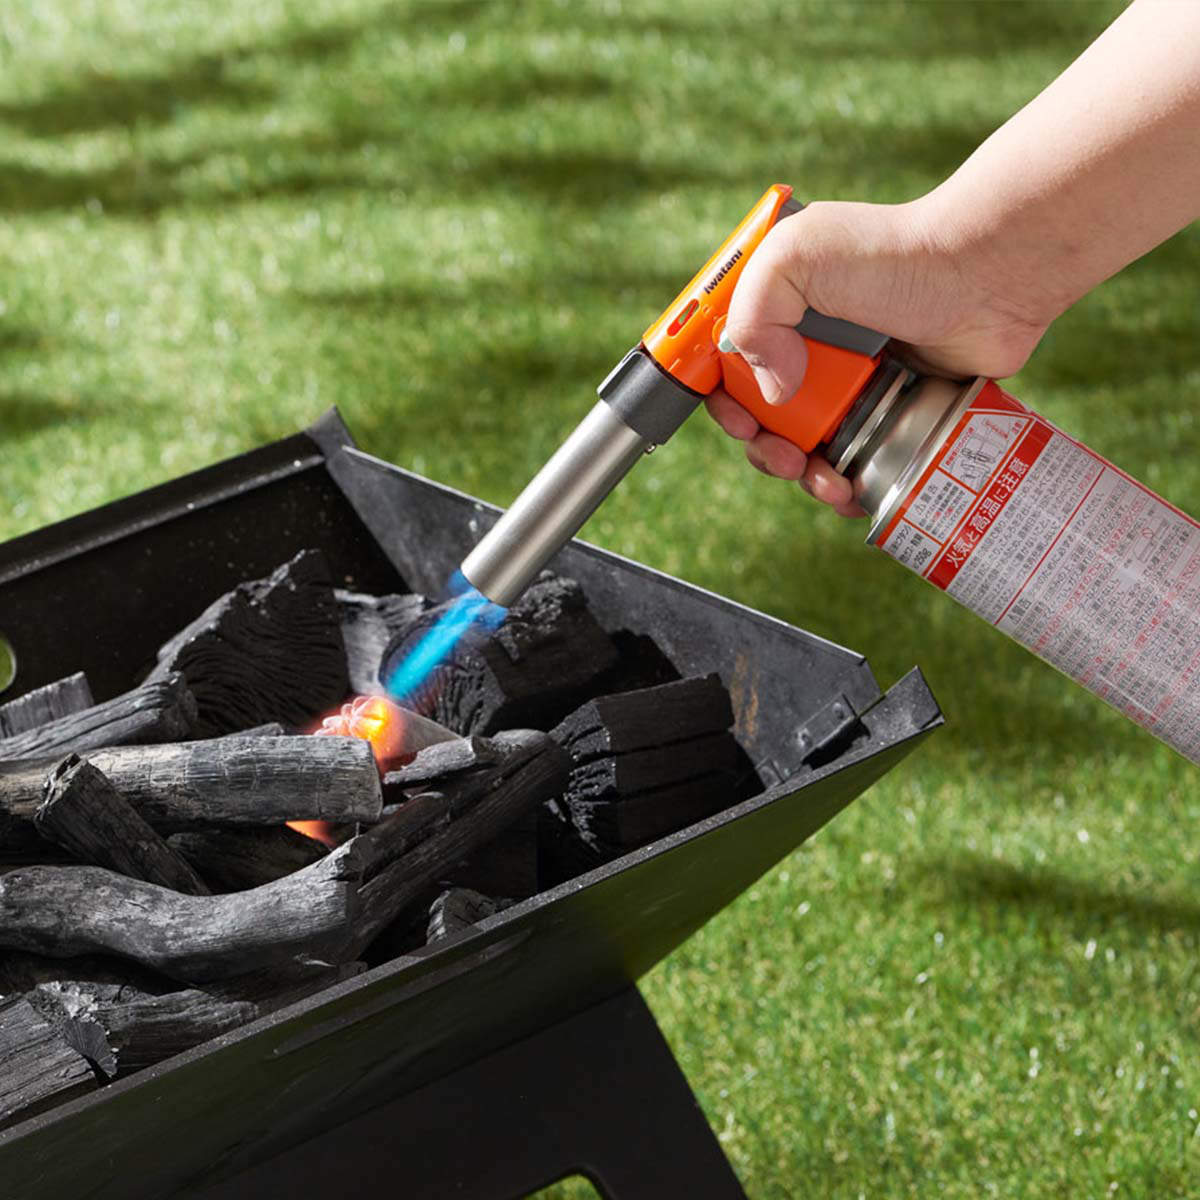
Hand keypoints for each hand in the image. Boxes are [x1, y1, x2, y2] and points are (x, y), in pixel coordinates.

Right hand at [706, 197, 1054, 515]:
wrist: (988, 275)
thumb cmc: (896, 255)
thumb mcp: (797, 256)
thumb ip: (753, 314)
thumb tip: (771, 391)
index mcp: (778, 304)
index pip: (725, 362)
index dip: (720, 396)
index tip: (739, 419)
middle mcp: (808, 342)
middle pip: (759, 413)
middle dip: (762, 446)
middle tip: (784, 457)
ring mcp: (849, 378)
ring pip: (804, 445)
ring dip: (802, 474)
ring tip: (827, 481)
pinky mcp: (890, 408)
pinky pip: (855, 460)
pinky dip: (845, 485)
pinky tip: (851, 494)